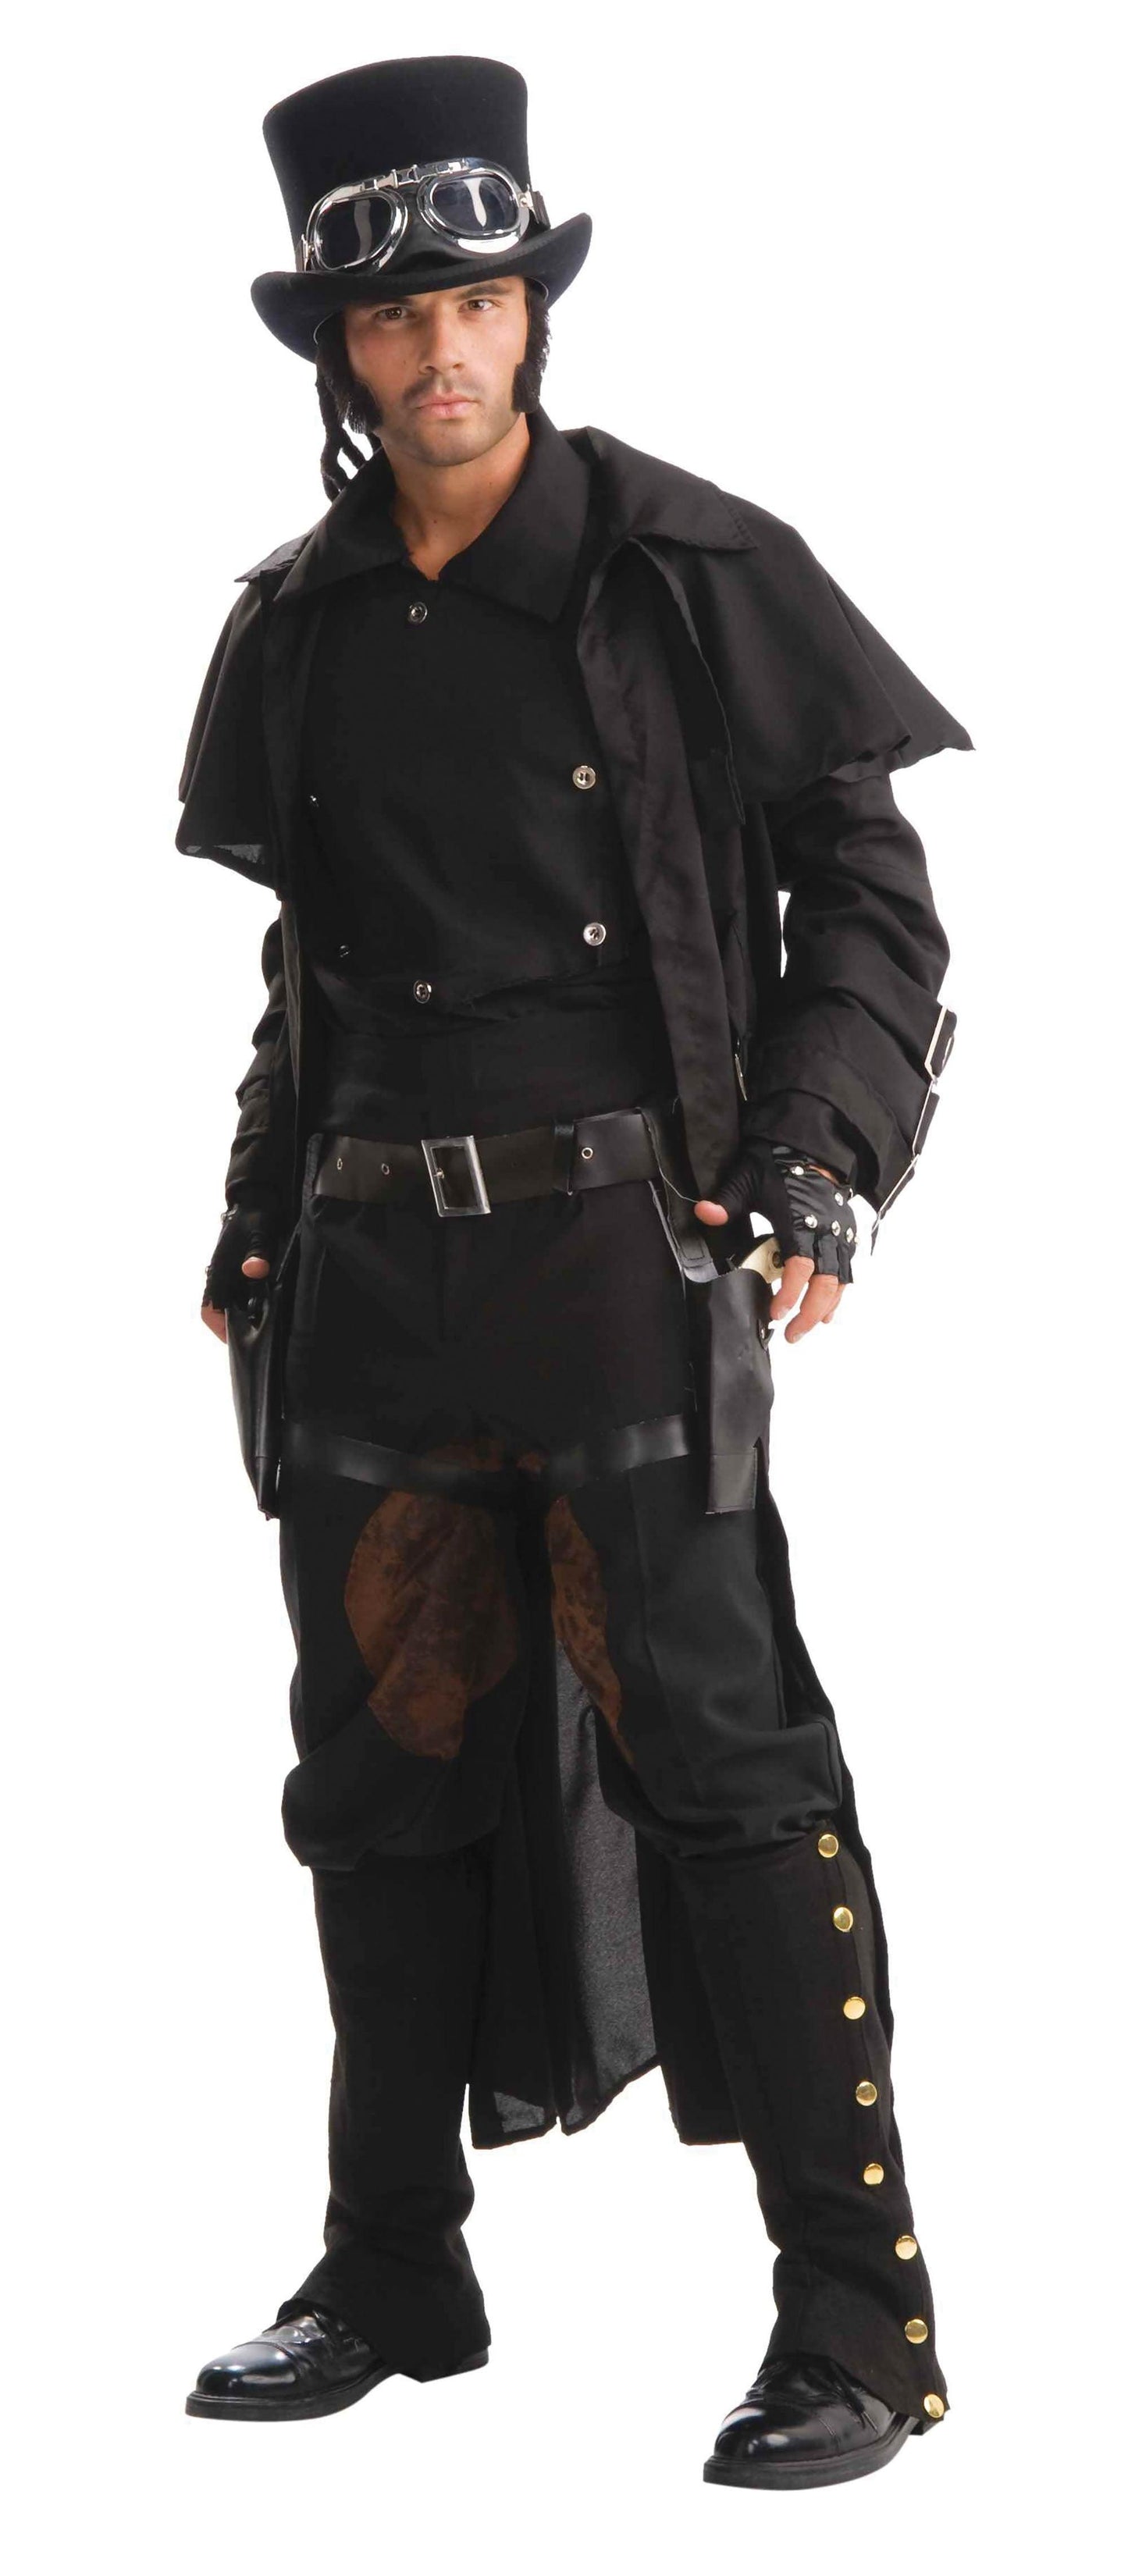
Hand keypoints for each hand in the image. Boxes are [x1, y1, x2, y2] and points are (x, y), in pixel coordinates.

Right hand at [201, 1207, 275, 1342]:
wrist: (256, 1202)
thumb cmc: (256, 1219)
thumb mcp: (261, 1235)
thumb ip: (258, 1253)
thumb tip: (255, 1270)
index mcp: (219, 1271)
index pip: (210, 1310)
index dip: (220, 1329)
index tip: (235, 1342)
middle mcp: (220, 1277)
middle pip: (218, 1312)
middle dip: (232, 1327)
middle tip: (256, 1338)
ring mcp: (228, 1275)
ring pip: (229, 1305)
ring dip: (242, 1316)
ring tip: (264, 1327)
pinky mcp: (238, 1272)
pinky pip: (238, 1296)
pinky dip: (249, 1305)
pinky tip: (266, 1307)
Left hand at [695, 1149, 854, 1343]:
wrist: (812, 1144)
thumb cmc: (779, 1161)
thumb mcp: (747, 1176)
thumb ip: (727, 1199)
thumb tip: (705, 1213)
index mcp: (802, 1222)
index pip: (800, 1267)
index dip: (789, 1293)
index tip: (776, 1313)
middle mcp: (826, 1232)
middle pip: (827, 1282)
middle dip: (810, 1312)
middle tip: (792, 1334)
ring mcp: (839, 1233)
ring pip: (841, 1279)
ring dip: (827, 1305)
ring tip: (811, 1326)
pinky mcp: (845, 1232)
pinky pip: (847, 1268)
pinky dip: (840, 1290)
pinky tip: (829, 1307)